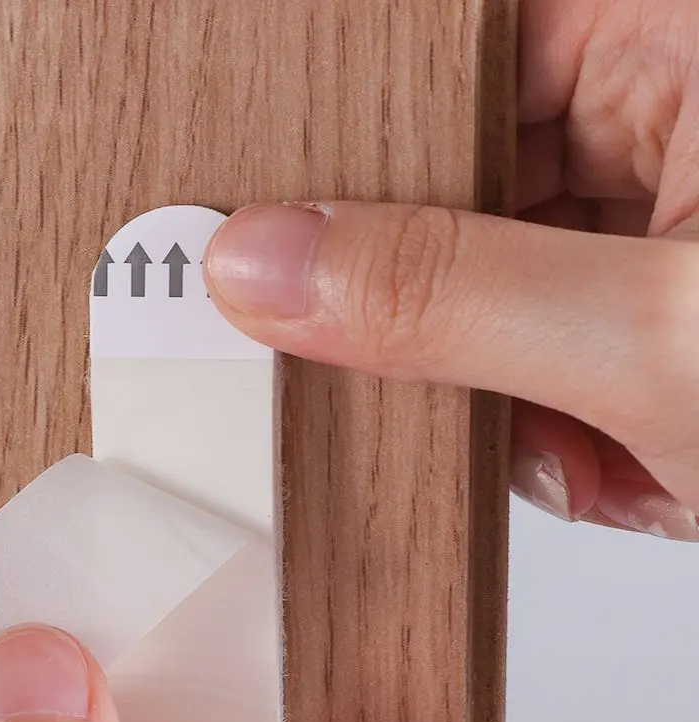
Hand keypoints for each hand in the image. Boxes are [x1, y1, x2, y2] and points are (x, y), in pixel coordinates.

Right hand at [205, 0, 698, 541]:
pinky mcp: (651, 342)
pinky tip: (613, 463)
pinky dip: (559, 442)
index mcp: (687, 55)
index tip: (272, 218)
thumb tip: (267, 263)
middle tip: (437, 374)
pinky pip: (540, 370)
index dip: (357, 138)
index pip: (458, 59)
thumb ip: (452, 295)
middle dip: (446, 321)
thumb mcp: (656, 340)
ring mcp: (660, 249)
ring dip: (510, 402)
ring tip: (581, 444)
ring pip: (490, 303)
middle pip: (462, 199)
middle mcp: (671, 139)